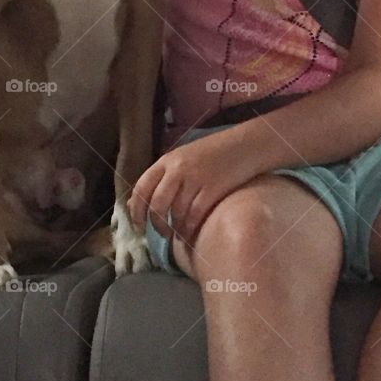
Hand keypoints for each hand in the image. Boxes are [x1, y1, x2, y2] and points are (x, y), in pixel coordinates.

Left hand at [129, 129, 255, 250]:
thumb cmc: (213, 153)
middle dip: (156, 225)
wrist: (245, 145)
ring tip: (178, 235)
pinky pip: (194, 215)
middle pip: (157, 204)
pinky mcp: (212, 189)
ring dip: (175, 229)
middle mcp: (177, 169)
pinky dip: (189, 228)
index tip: (138, 226)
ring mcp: (195, 179)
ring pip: (176, 213)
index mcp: (167, 160)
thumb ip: (162, 177)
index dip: (136, 210)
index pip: (141, 188)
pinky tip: (189, 233)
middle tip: (161, 234)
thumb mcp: (183, 158)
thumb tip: (134, 202)